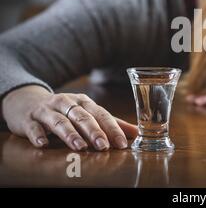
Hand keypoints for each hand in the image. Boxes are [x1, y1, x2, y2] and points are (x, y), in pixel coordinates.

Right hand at [2, 85, 137, 150]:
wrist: (28, 101)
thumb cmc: (64, 110)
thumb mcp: (87, 112)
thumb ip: (110, 123)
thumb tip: (136, 132)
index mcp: (84, 102)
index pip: (101, 114)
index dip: (112, 128)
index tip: (121, 143)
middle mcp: (67, 103)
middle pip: (82, 117)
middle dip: (94, 131)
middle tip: (103, 146)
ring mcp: (47, 110)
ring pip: (60, 121)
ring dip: (70, 134)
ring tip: (80, 146)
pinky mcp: (29, 119)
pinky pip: (33, 127)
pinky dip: (38, 134)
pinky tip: (43, 144)